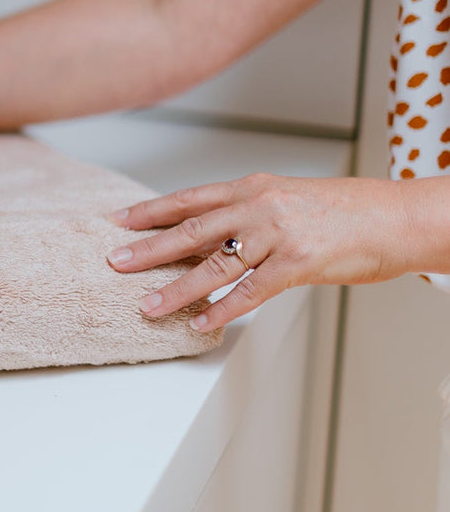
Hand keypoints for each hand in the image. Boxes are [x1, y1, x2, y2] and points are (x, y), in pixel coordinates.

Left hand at [106, 173, 420, 331]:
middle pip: (191, 230)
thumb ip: (245, 216)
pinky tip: (200, 323)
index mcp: (252, 188)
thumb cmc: (343, 210)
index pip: (190, 199)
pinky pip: (251, 292)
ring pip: (214, 265)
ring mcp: (277, 235)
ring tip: (147, 304)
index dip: (150, 211)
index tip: (118, 221)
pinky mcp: (298, 263)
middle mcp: (259, 207)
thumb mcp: (285, 199)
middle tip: (115, 262)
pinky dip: (222, 309)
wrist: (396, 216)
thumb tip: (206, 235)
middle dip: (149, 247)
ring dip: (177, 288)